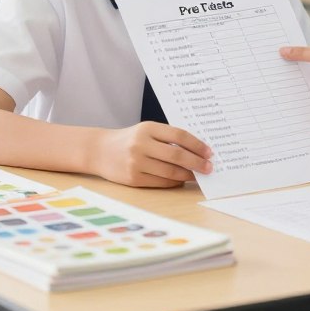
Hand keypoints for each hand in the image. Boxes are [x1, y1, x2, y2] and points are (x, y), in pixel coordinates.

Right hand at [93, 122, 212, 187]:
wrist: (100, 151)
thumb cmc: (130, 140)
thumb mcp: (147, 131)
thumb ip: (168, 138)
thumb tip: (197, 151)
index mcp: (148, 128)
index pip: (179, 136)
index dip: (197, 145)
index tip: (209, 152)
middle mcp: (141, 145)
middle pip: (177, 155)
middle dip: (197, 163)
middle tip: (209, 167)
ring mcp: (136, 163)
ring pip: (170, 171)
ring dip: (187, 175)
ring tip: (198, 175)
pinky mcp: (133, 179)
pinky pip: (160, 182)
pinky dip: (174, 182)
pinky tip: (181, 180)